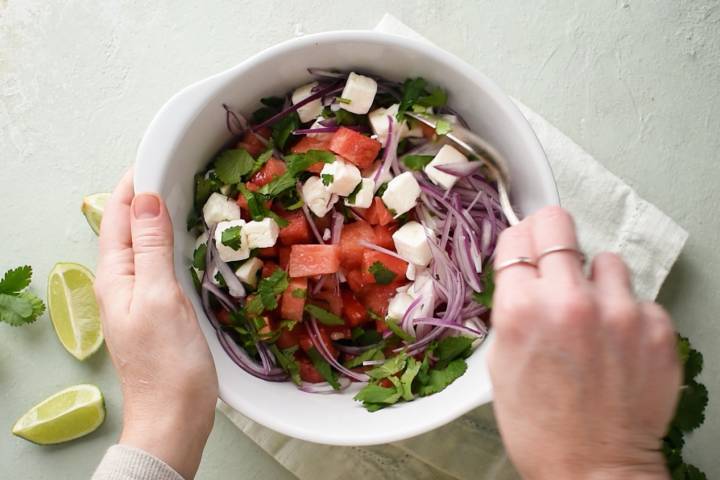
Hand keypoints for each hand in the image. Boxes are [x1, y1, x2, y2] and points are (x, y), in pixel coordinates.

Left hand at [95, 170, 217, 478]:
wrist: (175, 415)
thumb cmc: (166, 362)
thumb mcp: (159, 297)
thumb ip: (151, 247)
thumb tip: (145, 198)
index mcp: (114, 276)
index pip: (115, 215)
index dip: (132, 184)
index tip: (157, 155)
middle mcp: (122, 282)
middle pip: (129, 227)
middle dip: (147, 195)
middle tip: (180, 169)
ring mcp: (140, 296)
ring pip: (147, 244)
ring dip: (162, 218)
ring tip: (188, 195)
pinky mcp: (159, 308)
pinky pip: (162, 263)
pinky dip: (174, 243)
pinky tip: (193, 240)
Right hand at [488, 206, 679, 479]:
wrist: (592, 470)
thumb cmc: (537, 424)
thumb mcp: (502, 360)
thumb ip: (513, 307)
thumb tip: (525, 270)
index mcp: (521, 308)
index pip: (517, 237)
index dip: (519, 242)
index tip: (525, 247)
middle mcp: (570, 300)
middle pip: (558, 223)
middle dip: (553, 238)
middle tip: (556, 259)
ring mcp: (619, 312)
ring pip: (607, 260)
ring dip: (596, 280)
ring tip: (593, 316)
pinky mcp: (657, 329)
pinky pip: (639, 299)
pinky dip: (627, 315)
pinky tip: (618, 346)